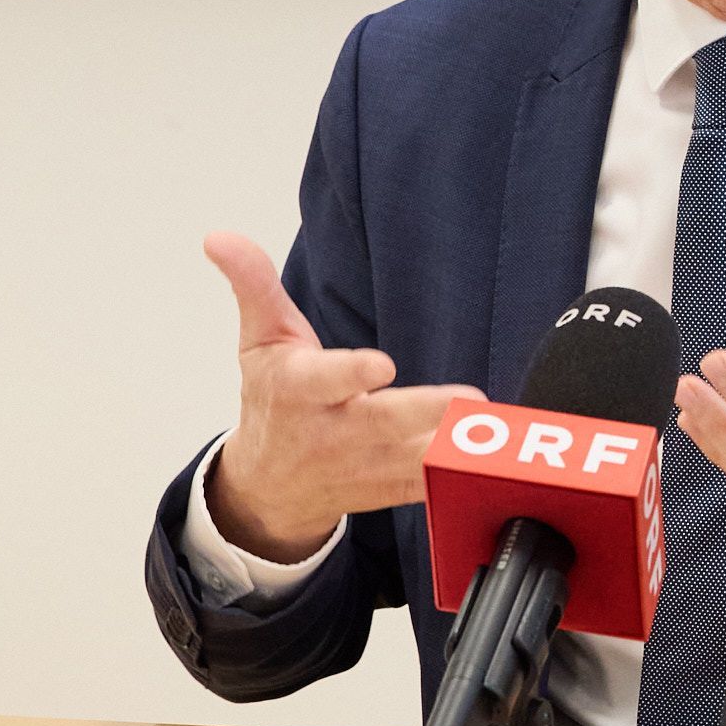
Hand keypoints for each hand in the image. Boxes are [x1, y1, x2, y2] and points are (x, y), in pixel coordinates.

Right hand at [201, 230, 479, 562]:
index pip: (326, 380)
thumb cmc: (273, 399)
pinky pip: (435, 486)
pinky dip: (467, 476)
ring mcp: (367, 466)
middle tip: (469, 398)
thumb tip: (220, 236)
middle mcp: (334, 432)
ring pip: (416, 460)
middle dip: (424, 411)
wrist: (269, 486)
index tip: (381, 364)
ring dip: (458, 446)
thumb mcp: (260, 341)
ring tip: (498, 429)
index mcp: (299, 391)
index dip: (352, 373)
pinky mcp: (395, 488)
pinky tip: (506, 459)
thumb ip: (253, 286)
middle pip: (384, 422)